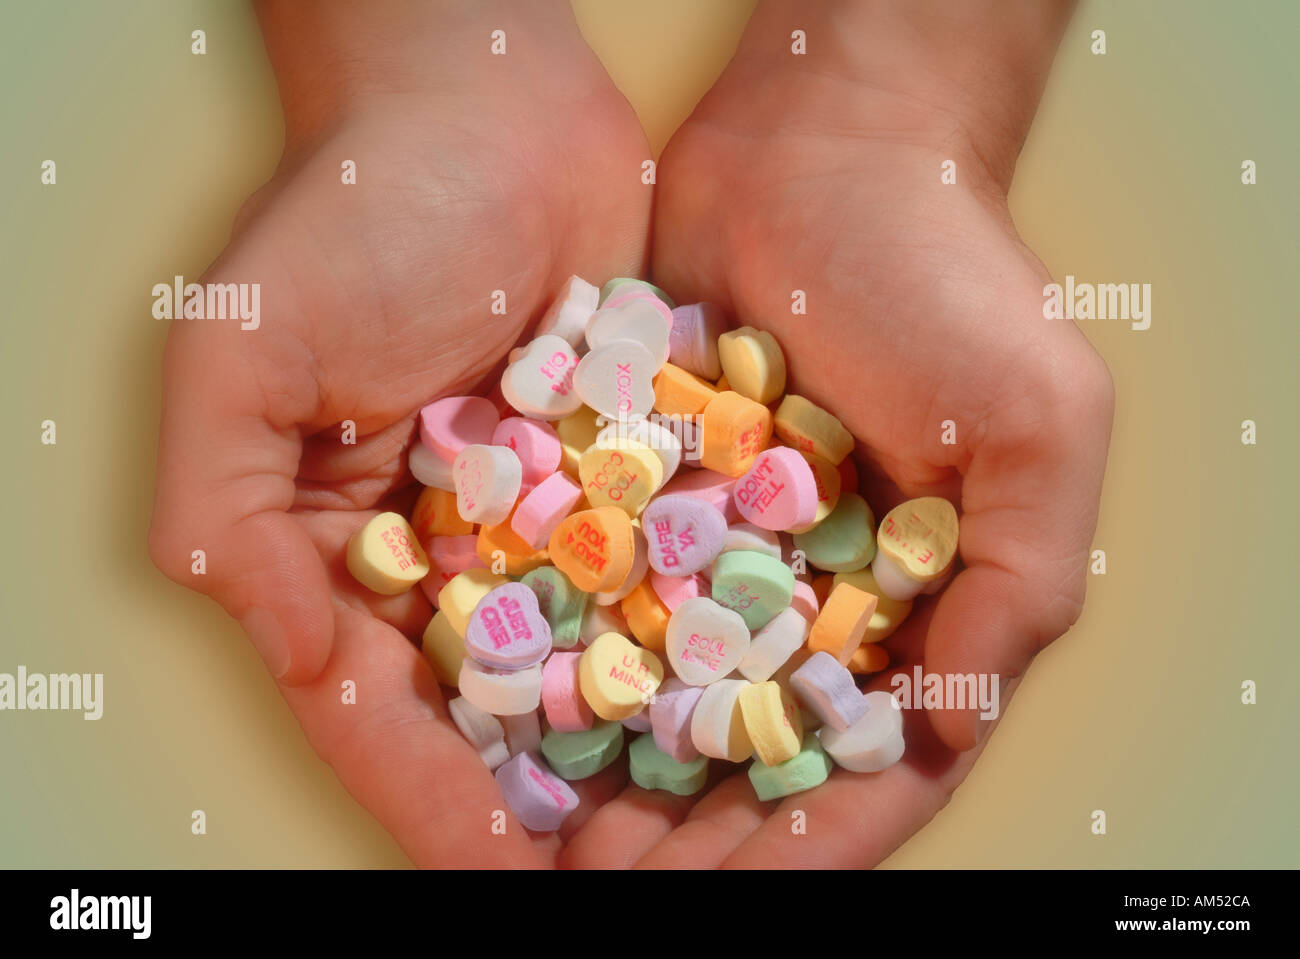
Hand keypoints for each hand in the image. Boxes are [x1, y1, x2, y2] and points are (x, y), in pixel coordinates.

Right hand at [148, 0, 649, 865]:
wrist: (495, 104)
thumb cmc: (358, 212)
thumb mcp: (240, 350)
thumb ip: (223, 508)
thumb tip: (292, 653)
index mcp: (339, 551)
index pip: (376, 708)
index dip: (428, 800)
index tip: (496, 875)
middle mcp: (443, 557)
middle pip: (482, 715)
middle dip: (531, 806)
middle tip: (608, 883)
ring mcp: (541, 524)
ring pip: (577, 667)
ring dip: (621, 752)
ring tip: (685, 831)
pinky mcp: (624, 479)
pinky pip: (653, 579)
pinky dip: (685, 644)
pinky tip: (742, 703)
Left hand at [556, 0, 1111, 866]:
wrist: (822, 147)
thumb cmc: (945, 274)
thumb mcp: (1037, 418)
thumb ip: (1024, 576)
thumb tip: (958, 729)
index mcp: (926, 597)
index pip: (874, 758)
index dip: (810, 840)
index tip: (733, 890)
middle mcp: (823, 590)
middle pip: (758, 747)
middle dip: (696, 830)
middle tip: (608, 878)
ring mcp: (730, 546)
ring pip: (670, 691)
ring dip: (622, 767)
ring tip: (556, 830)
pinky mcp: (651, 492)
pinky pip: (608, 594)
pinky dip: (571, 658)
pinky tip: (518, 710)